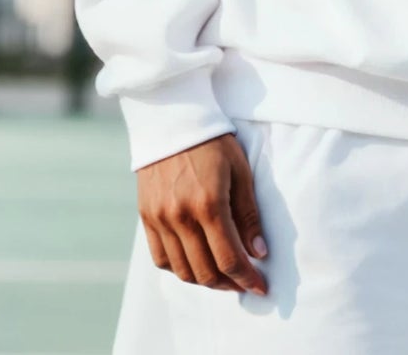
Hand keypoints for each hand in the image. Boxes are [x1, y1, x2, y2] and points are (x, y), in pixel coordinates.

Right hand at [136, 132, 268, 295]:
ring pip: (183, 270)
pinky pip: (161, 258)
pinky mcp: (146, 217)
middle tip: (244, 284)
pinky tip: (195, 264)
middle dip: (230, 284)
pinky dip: (179, 268)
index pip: (230, 258)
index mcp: (209, 204)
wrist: (172, 119)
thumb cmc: (213, 142)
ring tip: (223, 277)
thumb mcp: (240, 171)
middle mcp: (181, 216)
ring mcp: (160, 218)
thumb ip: (248, 214)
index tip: (261, 288)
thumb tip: (258, 252)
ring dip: (205, 281)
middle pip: (206, 271)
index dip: (247, 279)